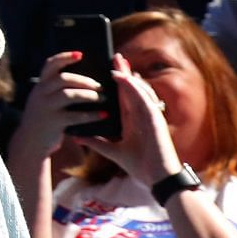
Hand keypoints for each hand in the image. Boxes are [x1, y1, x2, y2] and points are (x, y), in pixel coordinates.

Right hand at [12, 51, 107, 161]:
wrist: (30, 142)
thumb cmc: (45, 117)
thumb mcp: (44, 100)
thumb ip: (57, 89)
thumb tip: (87, 80)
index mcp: (40, 85)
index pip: (50, 65)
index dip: (65, 57)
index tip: (80, 54)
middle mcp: (40, 93)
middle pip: (63, 79)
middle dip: (84, 80)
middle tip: (100, 85)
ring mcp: (45, 108)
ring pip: (69, 95)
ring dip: (89, 95)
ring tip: (103, 98)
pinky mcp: (53, 122)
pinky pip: (75, 116)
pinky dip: (91, 115)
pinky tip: (103, 115)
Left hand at [75, 55, 180, 184]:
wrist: (158, 180)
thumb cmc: (142, 167)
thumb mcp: (114, 152)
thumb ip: (97, 143)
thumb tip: (77, 137)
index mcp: (135, 122)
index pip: (126, 97)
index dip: (120, 83)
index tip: (111, 69)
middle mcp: (143, 116)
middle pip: (133, 90)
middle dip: (125, 73)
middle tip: (115, 57)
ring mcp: (151, 117)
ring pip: (140, 91)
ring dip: (129, 76)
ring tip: (118, 64)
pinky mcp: (156, 120)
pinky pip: (145, 99)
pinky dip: (135, 88)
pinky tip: (126, 79)